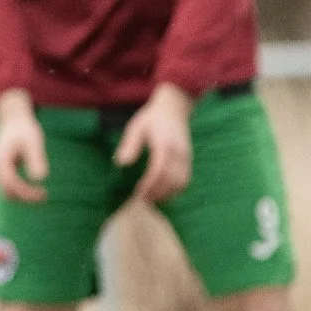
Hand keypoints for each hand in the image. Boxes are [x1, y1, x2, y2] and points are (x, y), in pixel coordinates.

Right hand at [0, 88, 48, 202]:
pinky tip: (35, 188)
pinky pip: (9, 186)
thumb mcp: (34, 141)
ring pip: (7, 191)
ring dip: (23, 196)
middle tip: (45, 196)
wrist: (14, 119)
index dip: (26, 192)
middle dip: (25, 197)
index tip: (44, 193)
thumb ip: (36, 158)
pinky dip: (21, 191)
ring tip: (42, 194)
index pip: (11, 183)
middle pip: (7, 191)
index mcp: (1, 159)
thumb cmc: (25, 129)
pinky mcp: (2, 170)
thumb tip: (40, 178)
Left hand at [113, 82, 194, 205]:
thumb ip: (130, 145)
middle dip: (158, 193)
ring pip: (182, 182)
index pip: (159, 170)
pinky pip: (186, 179)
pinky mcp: (189, 159)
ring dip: (168, 194)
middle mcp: (179, 152)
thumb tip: (121, 163)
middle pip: (172, 180)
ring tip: (152, 201)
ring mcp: (187, 157)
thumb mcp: (136, 127)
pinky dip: (176, 190)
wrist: (174, 107)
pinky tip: (164, 194)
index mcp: (165, 144)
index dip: (150, 185)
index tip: (138, 195)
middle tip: (142, 203)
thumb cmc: (152, 118)